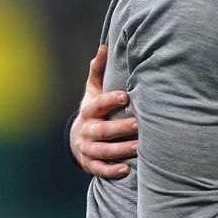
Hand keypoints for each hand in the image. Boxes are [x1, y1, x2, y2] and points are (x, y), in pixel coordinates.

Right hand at [70, 45, 138, 178]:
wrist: (77, 138)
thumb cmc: (93, 110)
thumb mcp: (92, 91)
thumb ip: (98, 71)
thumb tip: (105, 46)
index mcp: (88, 110)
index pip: (98, 104)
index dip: (110, 100)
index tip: (126, 96)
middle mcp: (87, 129)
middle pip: (103, 130)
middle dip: (121, 128)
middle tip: (140, 125)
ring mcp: (87, 148)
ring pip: (102, 150)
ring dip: (121, 150)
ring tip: (139, 148)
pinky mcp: (89, 164)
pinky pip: (99, 169)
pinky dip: (112, 170)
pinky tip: (127, 170)